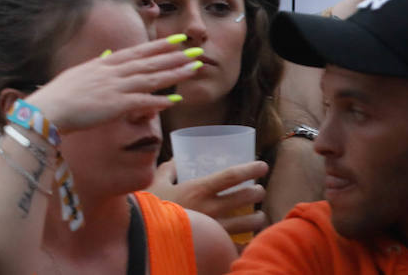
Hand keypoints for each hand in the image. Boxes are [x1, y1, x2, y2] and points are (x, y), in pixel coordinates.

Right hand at [26, 36, 202, 133]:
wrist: (48, 108)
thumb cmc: (60, 95)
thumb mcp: (79, 74)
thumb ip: (97, 66)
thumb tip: (108, 57)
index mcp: (103, 64)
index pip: (137, 52)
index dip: (158, 46)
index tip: (176, 40)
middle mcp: (112, 72)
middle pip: (149, 62)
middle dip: (174, 56)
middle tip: (195, 49)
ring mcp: (114, 88)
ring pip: (151, 78)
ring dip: (174, 73)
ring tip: (194, 68)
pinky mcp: (115, 105)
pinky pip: (143, 102)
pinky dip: (160, 101)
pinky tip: (176, 100)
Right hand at [150, 158, 269, 235]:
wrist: (146, 236)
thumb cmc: (150, 207)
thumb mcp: (156, 183)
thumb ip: (168, 170)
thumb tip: (177, 160)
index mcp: (198, 189)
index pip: (231, 175)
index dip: (249, 169)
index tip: (262, 166)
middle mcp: (210, 208)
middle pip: (244, 198)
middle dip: (257, 192)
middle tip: (259, 191)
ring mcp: (214, 228)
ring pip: (248, 223)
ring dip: (257, 218)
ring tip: (258, 216)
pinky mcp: (214, 246)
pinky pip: (238, 246)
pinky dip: (247, 243)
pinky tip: (249, 241)